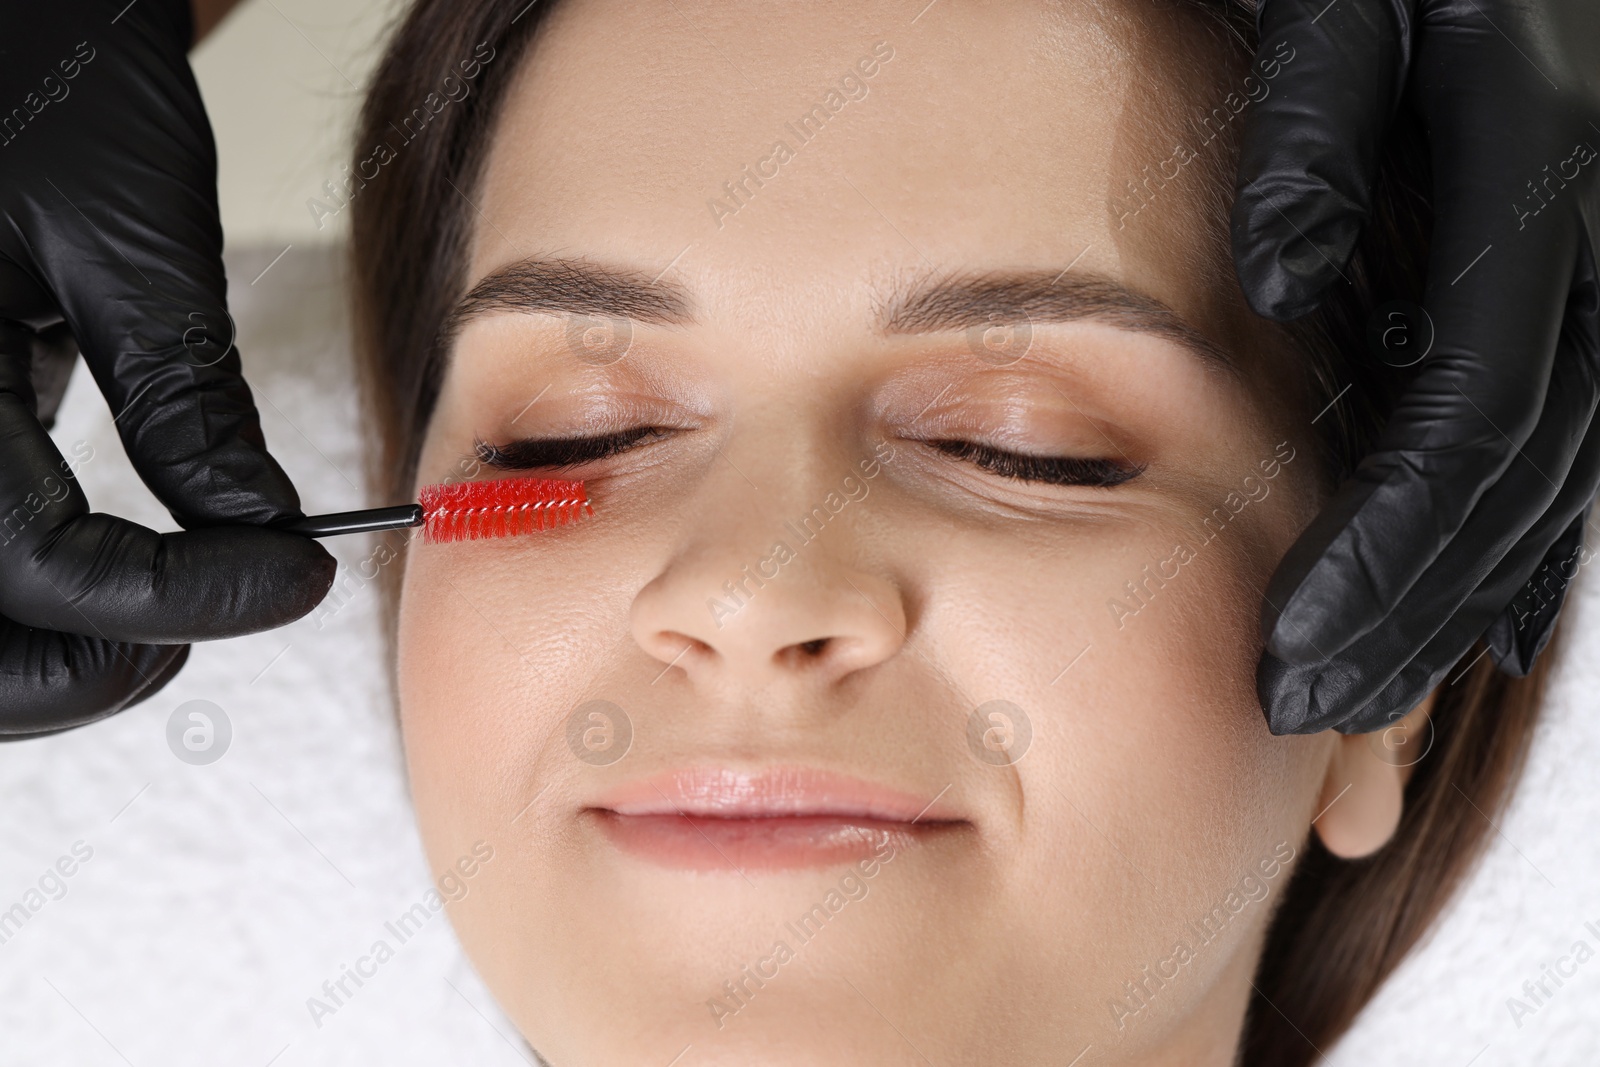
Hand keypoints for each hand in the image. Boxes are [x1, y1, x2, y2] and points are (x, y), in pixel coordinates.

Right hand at [0, 0, 334, 736]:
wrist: (5, 27)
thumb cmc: (45, 80)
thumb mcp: (128, 241)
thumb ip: (188, 405)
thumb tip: (263, 534)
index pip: (41, 572)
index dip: (180, 601)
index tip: (293, 578)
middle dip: (96, 667)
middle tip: (223, 615)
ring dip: (55, 653)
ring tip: (171, 609)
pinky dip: (27, 598)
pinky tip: (107, 575)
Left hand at [1233, 0, 1599, 732]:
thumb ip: (1314, 125)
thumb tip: (1276, 282)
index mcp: (1536, 170)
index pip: (1466, 415)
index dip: (1378, 550)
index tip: (1283, 648)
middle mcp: (1599, 239)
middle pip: (1520, 478)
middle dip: (1410, 612)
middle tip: (1304, 710)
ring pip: (1556, 477)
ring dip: (1457, 602)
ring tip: (1361, 696)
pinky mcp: (1588, 279)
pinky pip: (1568, 436)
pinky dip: (1515, 542)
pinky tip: (1470, 619)